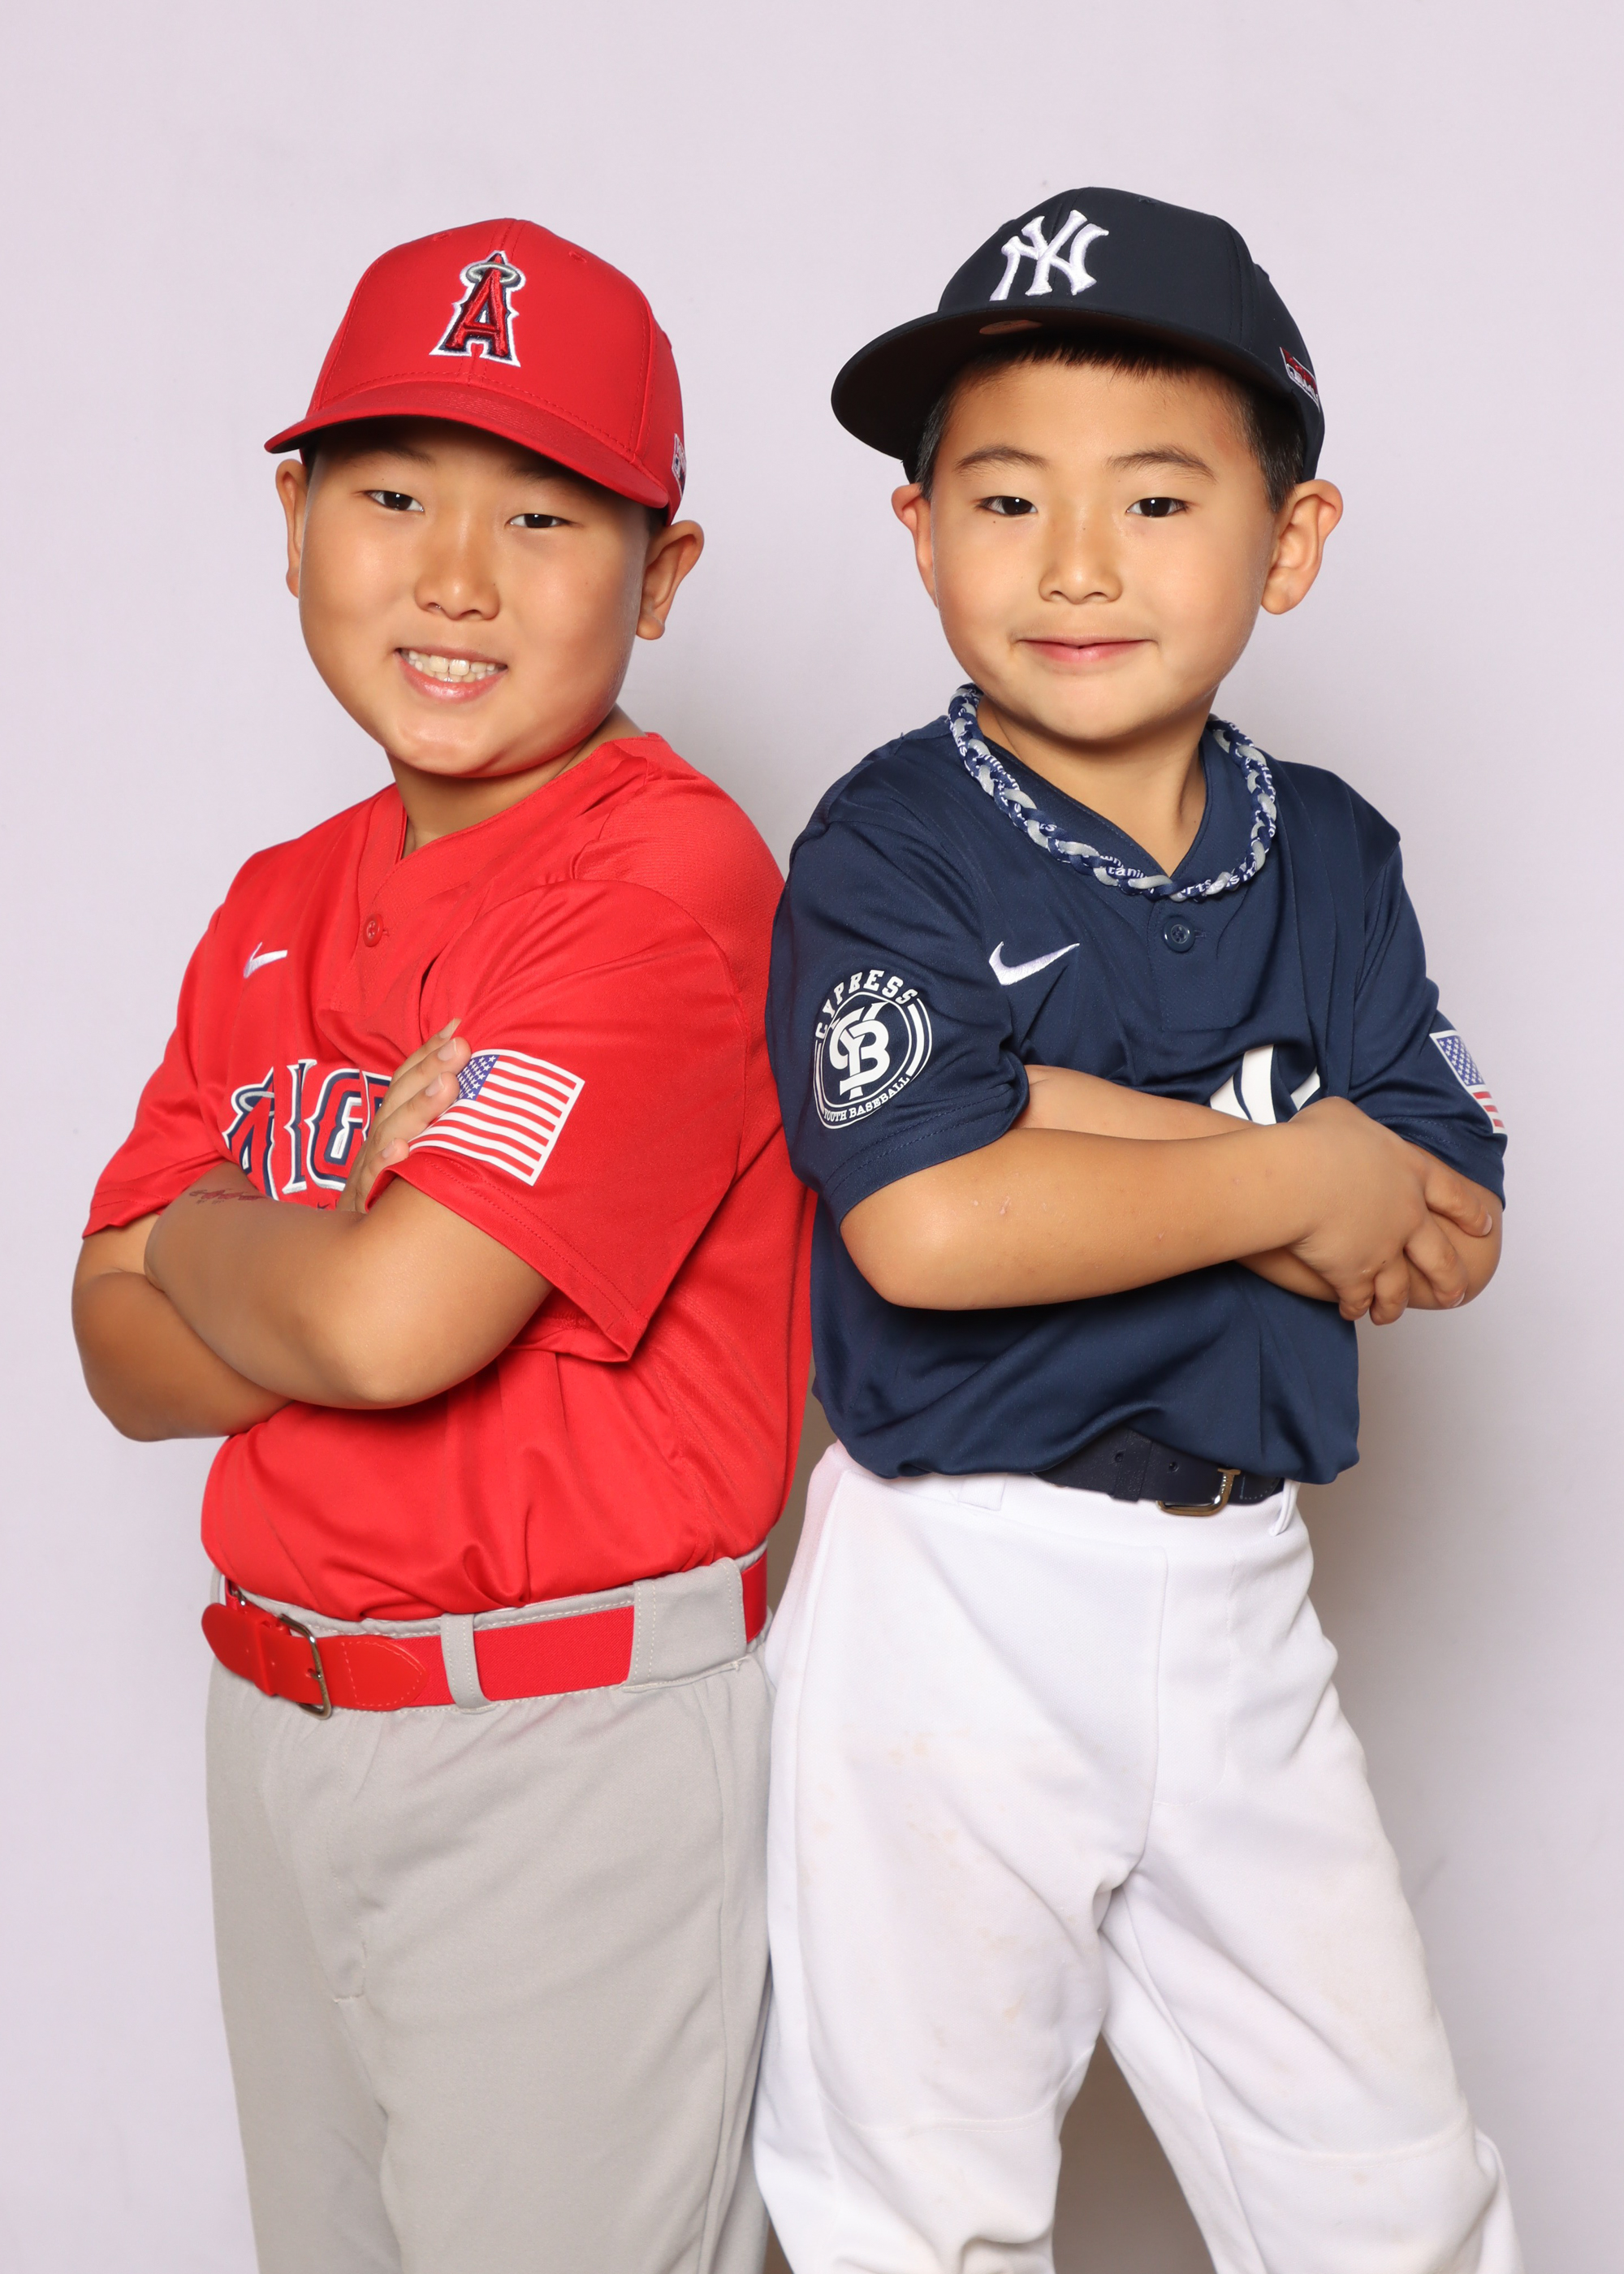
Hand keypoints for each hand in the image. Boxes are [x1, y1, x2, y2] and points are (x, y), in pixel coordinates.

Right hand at [338, 1021, 470, 1214]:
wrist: (358, 1256)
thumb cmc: (399, 1199)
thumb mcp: (422, 1158)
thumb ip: (442, 1126)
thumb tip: (477, 1087)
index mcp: (394, 1126)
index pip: (408, 1081)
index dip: (429, 1053)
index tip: (456, 1027)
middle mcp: (380, 1142)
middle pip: (401, 1099)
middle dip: (430, 1069)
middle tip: (460, 1046)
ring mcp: (370, 1172)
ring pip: (390, 1134)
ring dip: (418, 1109)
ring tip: (446, 1086)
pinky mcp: (364, 1205)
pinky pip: (373, 1183)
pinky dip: (386, 1164)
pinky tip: (403, 1151)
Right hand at [1280, 1099, 1496, 1323]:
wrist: (1300, 1178)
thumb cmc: (1316, 1140)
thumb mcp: (1341, 1116)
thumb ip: (1355, 1125)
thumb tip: (1345, 1129)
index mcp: (1410, 1173)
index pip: (1452, 1196)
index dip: (1469, 1213)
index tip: (1484, 1228)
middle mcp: (1407, 1216)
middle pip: (1438, 1256)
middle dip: (1448, 1279)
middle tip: (1455, 1295)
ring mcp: (1384, 1249)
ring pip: (1398, 1287)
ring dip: (1394, 1305)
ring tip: (1388, 1316)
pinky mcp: (1354, 1273)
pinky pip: (1358, 1298)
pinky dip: (1356, 1307)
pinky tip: (1351, 1312)